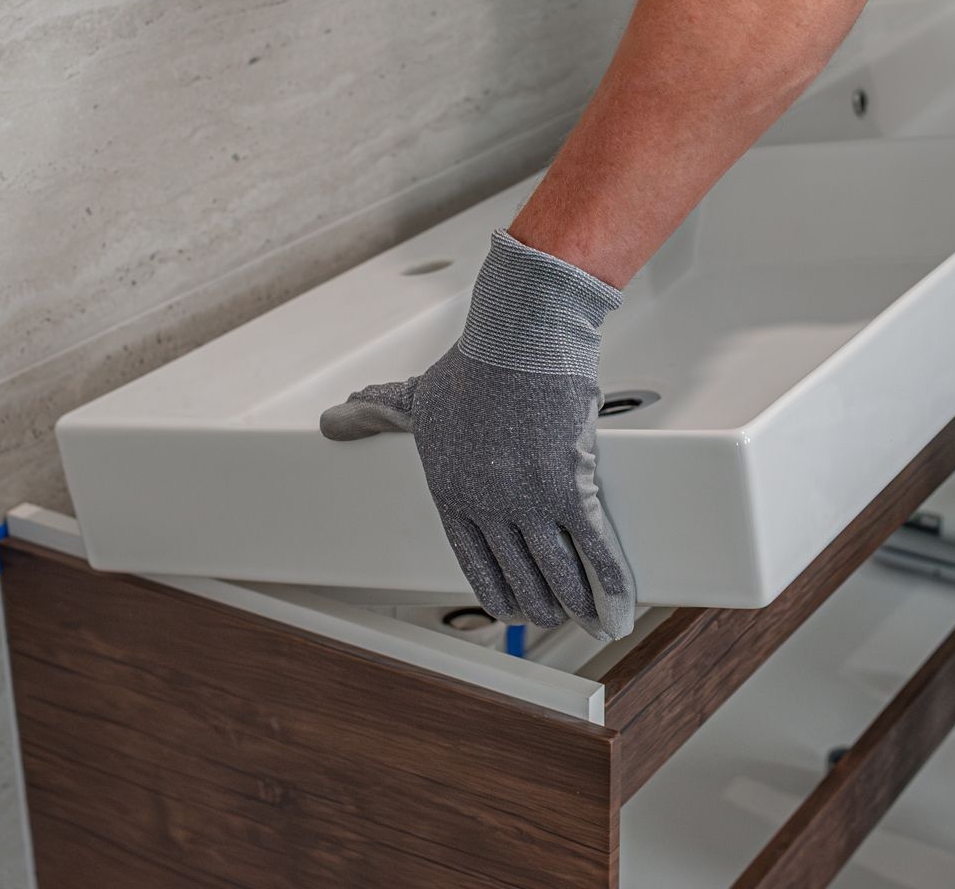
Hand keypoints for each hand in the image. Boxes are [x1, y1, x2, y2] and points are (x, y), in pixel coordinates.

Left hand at [319, 231, 633, 639]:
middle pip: (521, 575)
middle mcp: (488, 505)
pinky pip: (593, 542)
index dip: (499, 593)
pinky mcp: (570, 482)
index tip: (514, 610)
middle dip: (544, 606)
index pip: (475, 564)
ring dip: (579, 601)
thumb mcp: (416, 397)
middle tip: (560, 617)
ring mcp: (529, 498)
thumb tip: (335, 419)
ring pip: (558, 569)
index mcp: (452, 493)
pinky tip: (619, 597)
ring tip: (595, 620)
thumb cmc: (476, 362)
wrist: (521, 334)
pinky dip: (609, 576)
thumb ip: (376, 414)